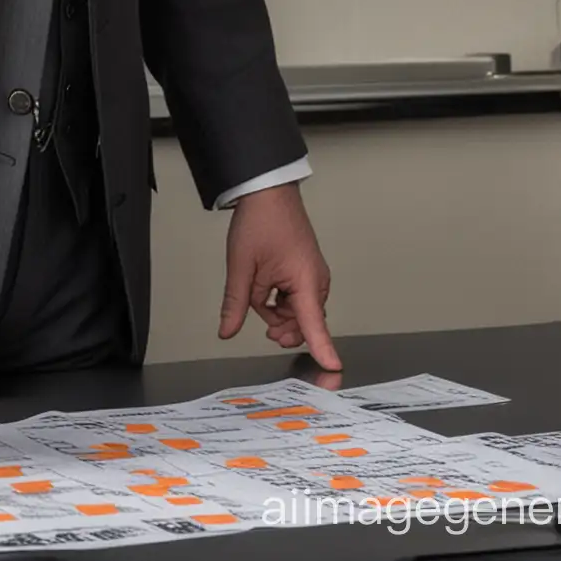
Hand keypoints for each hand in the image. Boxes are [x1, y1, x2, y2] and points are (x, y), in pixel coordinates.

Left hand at [219, 183, 340, 368]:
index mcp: (306, 281)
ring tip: (256, 291)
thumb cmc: (260, 221)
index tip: (333, 370)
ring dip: (276, 310)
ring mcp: (312, 274)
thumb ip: (237, 303)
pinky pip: (295, 296)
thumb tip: (228, 332)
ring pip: (297, 310)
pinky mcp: (305, 269)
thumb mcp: (242, 266)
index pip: (315, 325)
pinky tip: (264, 286)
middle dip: (282, 326)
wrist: (267, 190)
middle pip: (304, 321)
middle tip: (263, 324)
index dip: (323, 349)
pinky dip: (278, 298)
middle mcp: (316, 280)